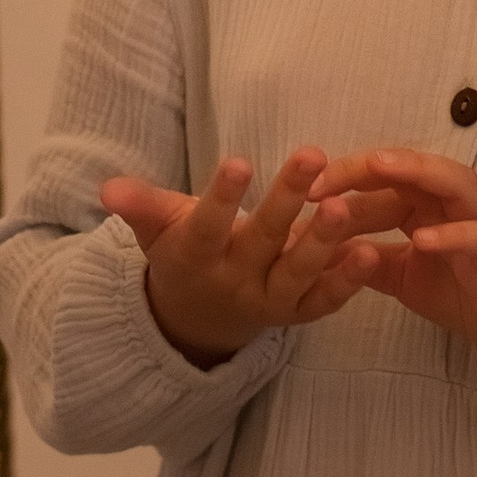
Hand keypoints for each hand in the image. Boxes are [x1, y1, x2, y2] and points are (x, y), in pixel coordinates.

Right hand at [102, 148, 394, 368]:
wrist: (198, 322)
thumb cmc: (182, 254)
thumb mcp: (157, 228)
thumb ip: (140, 205)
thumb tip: (106, 188)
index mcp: (197, 256)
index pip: (207, 226)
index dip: (221, 197)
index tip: (237, 160)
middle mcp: (234, 282)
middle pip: (262, 241)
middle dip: (286, 200)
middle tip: (311, 155)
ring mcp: (268, 301)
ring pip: (298, 273)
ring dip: (323, 242)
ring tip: (346, 206)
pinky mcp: (298, 313)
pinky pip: (324, 300)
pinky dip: (348, 282)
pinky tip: (370, 252)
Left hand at [311, 148, 476, 385]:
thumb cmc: (453, 288)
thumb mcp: (396, 273)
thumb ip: (361, 256)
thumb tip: (311, 247)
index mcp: (422, 201)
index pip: (380, 177)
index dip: (342, 179)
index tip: (303, 190)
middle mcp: (448, 200)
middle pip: (408, 167)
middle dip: (366, 166)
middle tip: (325, 176)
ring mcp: (476, 219)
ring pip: (450, 181)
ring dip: (416, 170)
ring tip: (380, 167)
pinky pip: (476, 234)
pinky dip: (451, 233)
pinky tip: (422, 238)